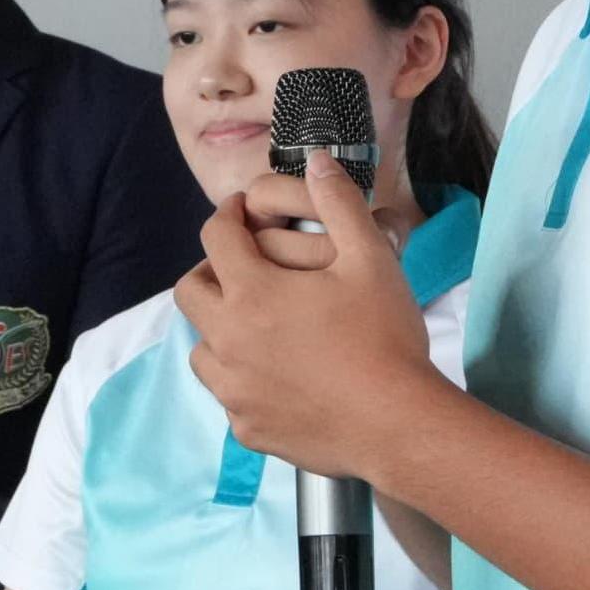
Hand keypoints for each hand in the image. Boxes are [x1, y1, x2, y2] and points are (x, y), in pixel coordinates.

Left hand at [177, 153, 440, 485]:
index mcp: (251, 293)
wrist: (398, 425)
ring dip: (219, 328)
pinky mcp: (248, 429)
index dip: (228, 213)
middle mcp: (228, 340)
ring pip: (201, 348)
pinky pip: (228, 395)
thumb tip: (318, 161)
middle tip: (243, 267)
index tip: (242, 210)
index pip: (216, 236)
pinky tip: (275, 375)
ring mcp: (234, 390)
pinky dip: (242, 378)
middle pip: (190, 292)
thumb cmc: (385, 337)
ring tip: (255, 324)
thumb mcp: (372, 259)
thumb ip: (340, 204)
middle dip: (211, 270)